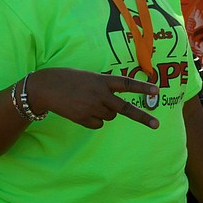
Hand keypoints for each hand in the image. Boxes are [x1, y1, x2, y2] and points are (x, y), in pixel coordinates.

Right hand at [26, 68, 159, 129]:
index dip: (142, 87)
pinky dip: (93, 120)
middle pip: (125, 109)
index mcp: (101, 80)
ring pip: (110, 117)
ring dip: (104, 113)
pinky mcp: (83, 118)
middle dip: (142, 117)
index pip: (126, 84)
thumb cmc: (67, 79)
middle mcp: (99, 94)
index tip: (157, 90)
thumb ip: (103, 88)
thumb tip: (114, 109)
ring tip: (87, 103)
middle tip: (156, 124)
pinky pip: (98, 124)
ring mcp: (92, 107)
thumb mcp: (88, 78)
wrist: (46, 87)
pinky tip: (81, 111)